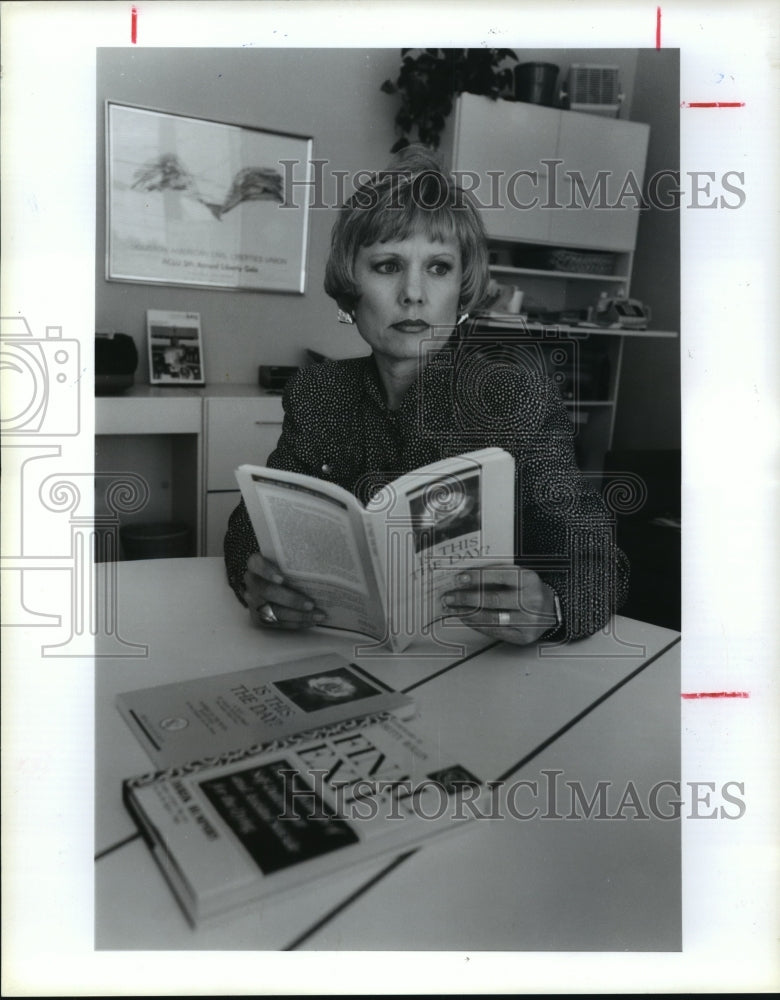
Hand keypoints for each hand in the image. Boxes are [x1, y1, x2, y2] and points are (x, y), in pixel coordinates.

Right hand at [243, 553, 325, 630]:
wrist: (272, 583)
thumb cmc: (286, 569)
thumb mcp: (288, 561)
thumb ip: (296, 562)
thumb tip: (322, 563)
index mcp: (255, 564)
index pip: (257, 564)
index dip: (268, 571)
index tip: (282, 579)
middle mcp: (251, 582)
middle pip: (267, 591)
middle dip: (291, 600)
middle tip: (311, 604)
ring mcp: (252, 601)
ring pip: (272, 611)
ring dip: (297, 615)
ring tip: (317, 616)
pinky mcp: (257, 617)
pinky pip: (276, 623)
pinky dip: (295, 623)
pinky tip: (310, 621)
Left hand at [441, 566, 558, 644]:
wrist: (551, 609)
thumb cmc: (529, 590)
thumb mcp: (518, 576)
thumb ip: (496, 575)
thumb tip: (465, 579)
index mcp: (529, 579)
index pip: (498, 576)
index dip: (476, 577)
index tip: (459, 579)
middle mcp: (531, 600)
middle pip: (492, 599)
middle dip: (466, 598)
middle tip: (449, 597)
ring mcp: (529, 620)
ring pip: (491, 618)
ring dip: (467, 614)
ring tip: (453, 609)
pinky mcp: (524, 636)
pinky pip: (495, 631)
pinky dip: (477, 625)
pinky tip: (466, 619)